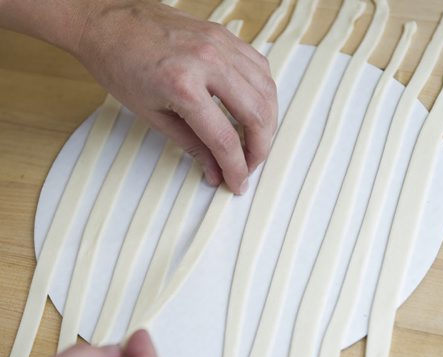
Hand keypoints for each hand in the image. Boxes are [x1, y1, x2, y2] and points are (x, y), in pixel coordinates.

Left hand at [76, 0, 277, 193]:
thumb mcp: (153, 115)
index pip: (224, 139)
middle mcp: (208, 61)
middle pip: (256, 115)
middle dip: (259, 150)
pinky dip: (264, 94)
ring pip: (266, 91)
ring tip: (255, 142)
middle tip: (249, 165)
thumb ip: (192, 145)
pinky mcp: (225, 36)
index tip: (237, 182)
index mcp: (183, 85)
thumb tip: (215, 170)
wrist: (108, 21)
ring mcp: (220, 44)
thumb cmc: (120, 65)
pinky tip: (255, 109)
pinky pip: (260, 68)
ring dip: (267, 123)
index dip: (236, 168)